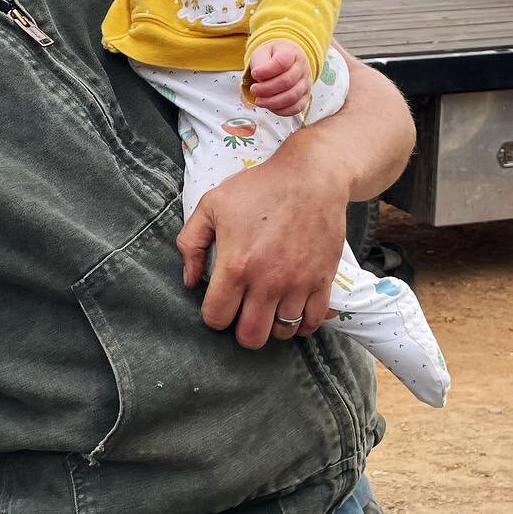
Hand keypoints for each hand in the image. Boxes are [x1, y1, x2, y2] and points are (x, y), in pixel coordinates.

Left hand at [178, 136, 347, 346]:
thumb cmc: (259, 188)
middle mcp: (267, 282)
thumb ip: (191, 243)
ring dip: (271, 325)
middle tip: (243, 311)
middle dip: (241, 330)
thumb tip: (189, 281)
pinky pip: (312, 322)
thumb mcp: (212, 205)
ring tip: (268, 307)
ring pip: (282, 332)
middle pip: (250, 337)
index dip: (214, 315)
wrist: (312, 176)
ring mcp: (298, 284)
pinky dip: (301, 323)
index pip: (217, 318)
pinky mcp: (323, 281)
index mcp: (236, 266)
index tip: (220, 302)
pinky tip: (293, 308)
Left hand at [246, 40, 312, 116]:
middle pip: (287, 81)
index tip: (254, 73)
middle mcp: (302, 68)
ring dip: (272, 102)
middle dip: (266, 89)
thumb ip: (260, 64)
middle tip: (253, 89)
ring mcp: (305, 83)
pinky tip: (270, 107)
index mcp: (292, 53)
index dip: (266, 70)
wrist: (285, 61)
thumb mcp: (262, 53)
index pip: (282, 62)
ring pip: (292, 96)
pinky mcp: (305, 96)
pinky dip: (282, 110)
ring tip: (259, 100)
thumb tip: (261, 80)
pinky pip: (296, 108)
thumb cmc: (272, 58)